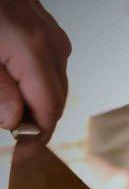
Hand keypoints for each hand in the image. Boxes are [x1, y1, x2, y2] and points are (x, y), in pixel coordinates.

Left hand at [0, 0, 70, 141]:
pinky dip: (38, 86)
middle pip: (57, 100)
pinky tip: (17, 89)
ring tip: (13, 114)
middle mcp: (53, 46)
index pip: (49, 109)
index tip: (20, 156)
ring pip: (56, 86)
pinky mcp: (49, 32)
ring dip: (37, 105)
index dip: (37, 138)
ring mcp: (54, 38)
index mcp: (35, 52)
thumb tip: (15, 121)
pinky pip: (51, 69)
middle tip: (13, 141)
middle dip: (38, 124)